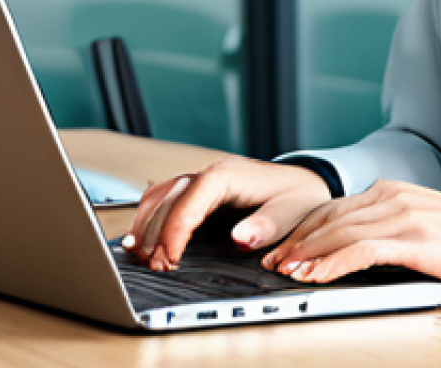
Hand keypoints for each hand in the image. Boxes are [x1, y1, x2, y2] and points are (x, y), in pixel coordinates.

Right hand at [121, 157, 332, 271]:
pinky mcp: (198, 193)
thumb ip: (265, 225)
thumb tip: (240, 238)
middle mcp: (210, 174)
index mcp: (228, 176)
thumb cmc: (296, 197)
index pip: (190, 200)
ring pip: (160, 197)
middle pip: (168, 198)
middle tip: (152, 265)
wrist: (303, 183)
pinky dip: (149, 219)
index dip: (175, 231)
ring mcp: (202, 181)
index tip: (170, 259)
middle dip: (154, 233)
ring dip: (145, 225)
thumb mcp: (289, 212)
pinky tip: (141, 240)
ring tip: (138, 256)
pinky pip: (164, 200)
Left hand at [260, 179, 440, 297]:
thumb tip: (355, 254)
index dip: (302, 230)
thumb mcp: (426, 229)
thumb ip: (391, 232)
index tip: (280, 250)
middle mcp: (394, 196)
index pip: (334, 209)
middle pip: (329, 217)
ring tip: (282, 273)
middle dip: (295, 242)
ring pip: (340, 232)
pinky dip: (333, 263)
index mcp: (394, 192)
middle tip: (269, 263)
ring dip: (306, 254)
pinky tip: (316, 277)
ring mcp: (405, 214)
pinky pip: (363, 250)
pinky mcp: (417, 238)